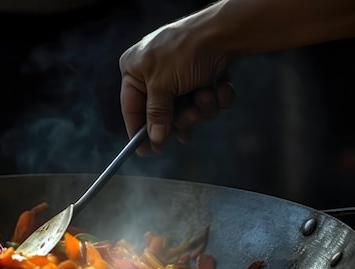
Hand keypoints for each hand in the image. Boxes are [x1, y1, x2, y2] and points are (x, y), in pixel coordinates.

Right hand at [119, 17, 234, 155]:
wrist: (223, 32)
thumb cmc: (183, 51)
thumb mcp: (162, 85)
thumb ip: (156, 114)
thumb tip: (154, 139)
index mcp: (135, 70)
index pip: (131, 108)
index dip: (139, 132)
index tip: (147, 151)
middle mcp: (155, 74)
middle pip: (162, 114)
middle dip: (180, 118)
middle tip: (189, 120)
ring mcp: (180, 77)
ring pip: (188, 110)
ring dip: (200, 109)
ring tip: (205, 96)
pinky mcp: (203, 78)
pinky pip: (206, 102)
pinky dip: (215, 98)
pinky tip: (218, 87)